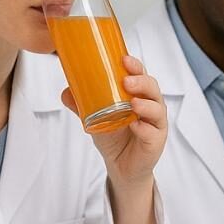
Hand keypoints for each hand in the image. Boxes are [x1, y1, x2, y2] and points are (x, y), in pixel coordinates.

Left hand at [62, 54, 167, 189]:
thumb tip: (66, 91)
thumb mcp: (94, 117)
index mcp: (138, 94)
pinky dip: (144, 128)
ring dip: (146, 104)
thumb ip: (81, 104)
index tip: (124, 59)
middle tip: (127, 81)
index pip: (140, 74)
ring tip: (133, 102)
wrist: (120, 164)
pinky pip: (153, 132)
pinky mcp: (155, 141)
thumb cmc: (113, 135)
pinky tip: (135, 125)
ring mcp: (155, 123)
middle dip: (141, 82)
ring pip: (157, 109)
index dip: (135, 65)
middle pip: (152, 88)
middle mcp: (150, 105)